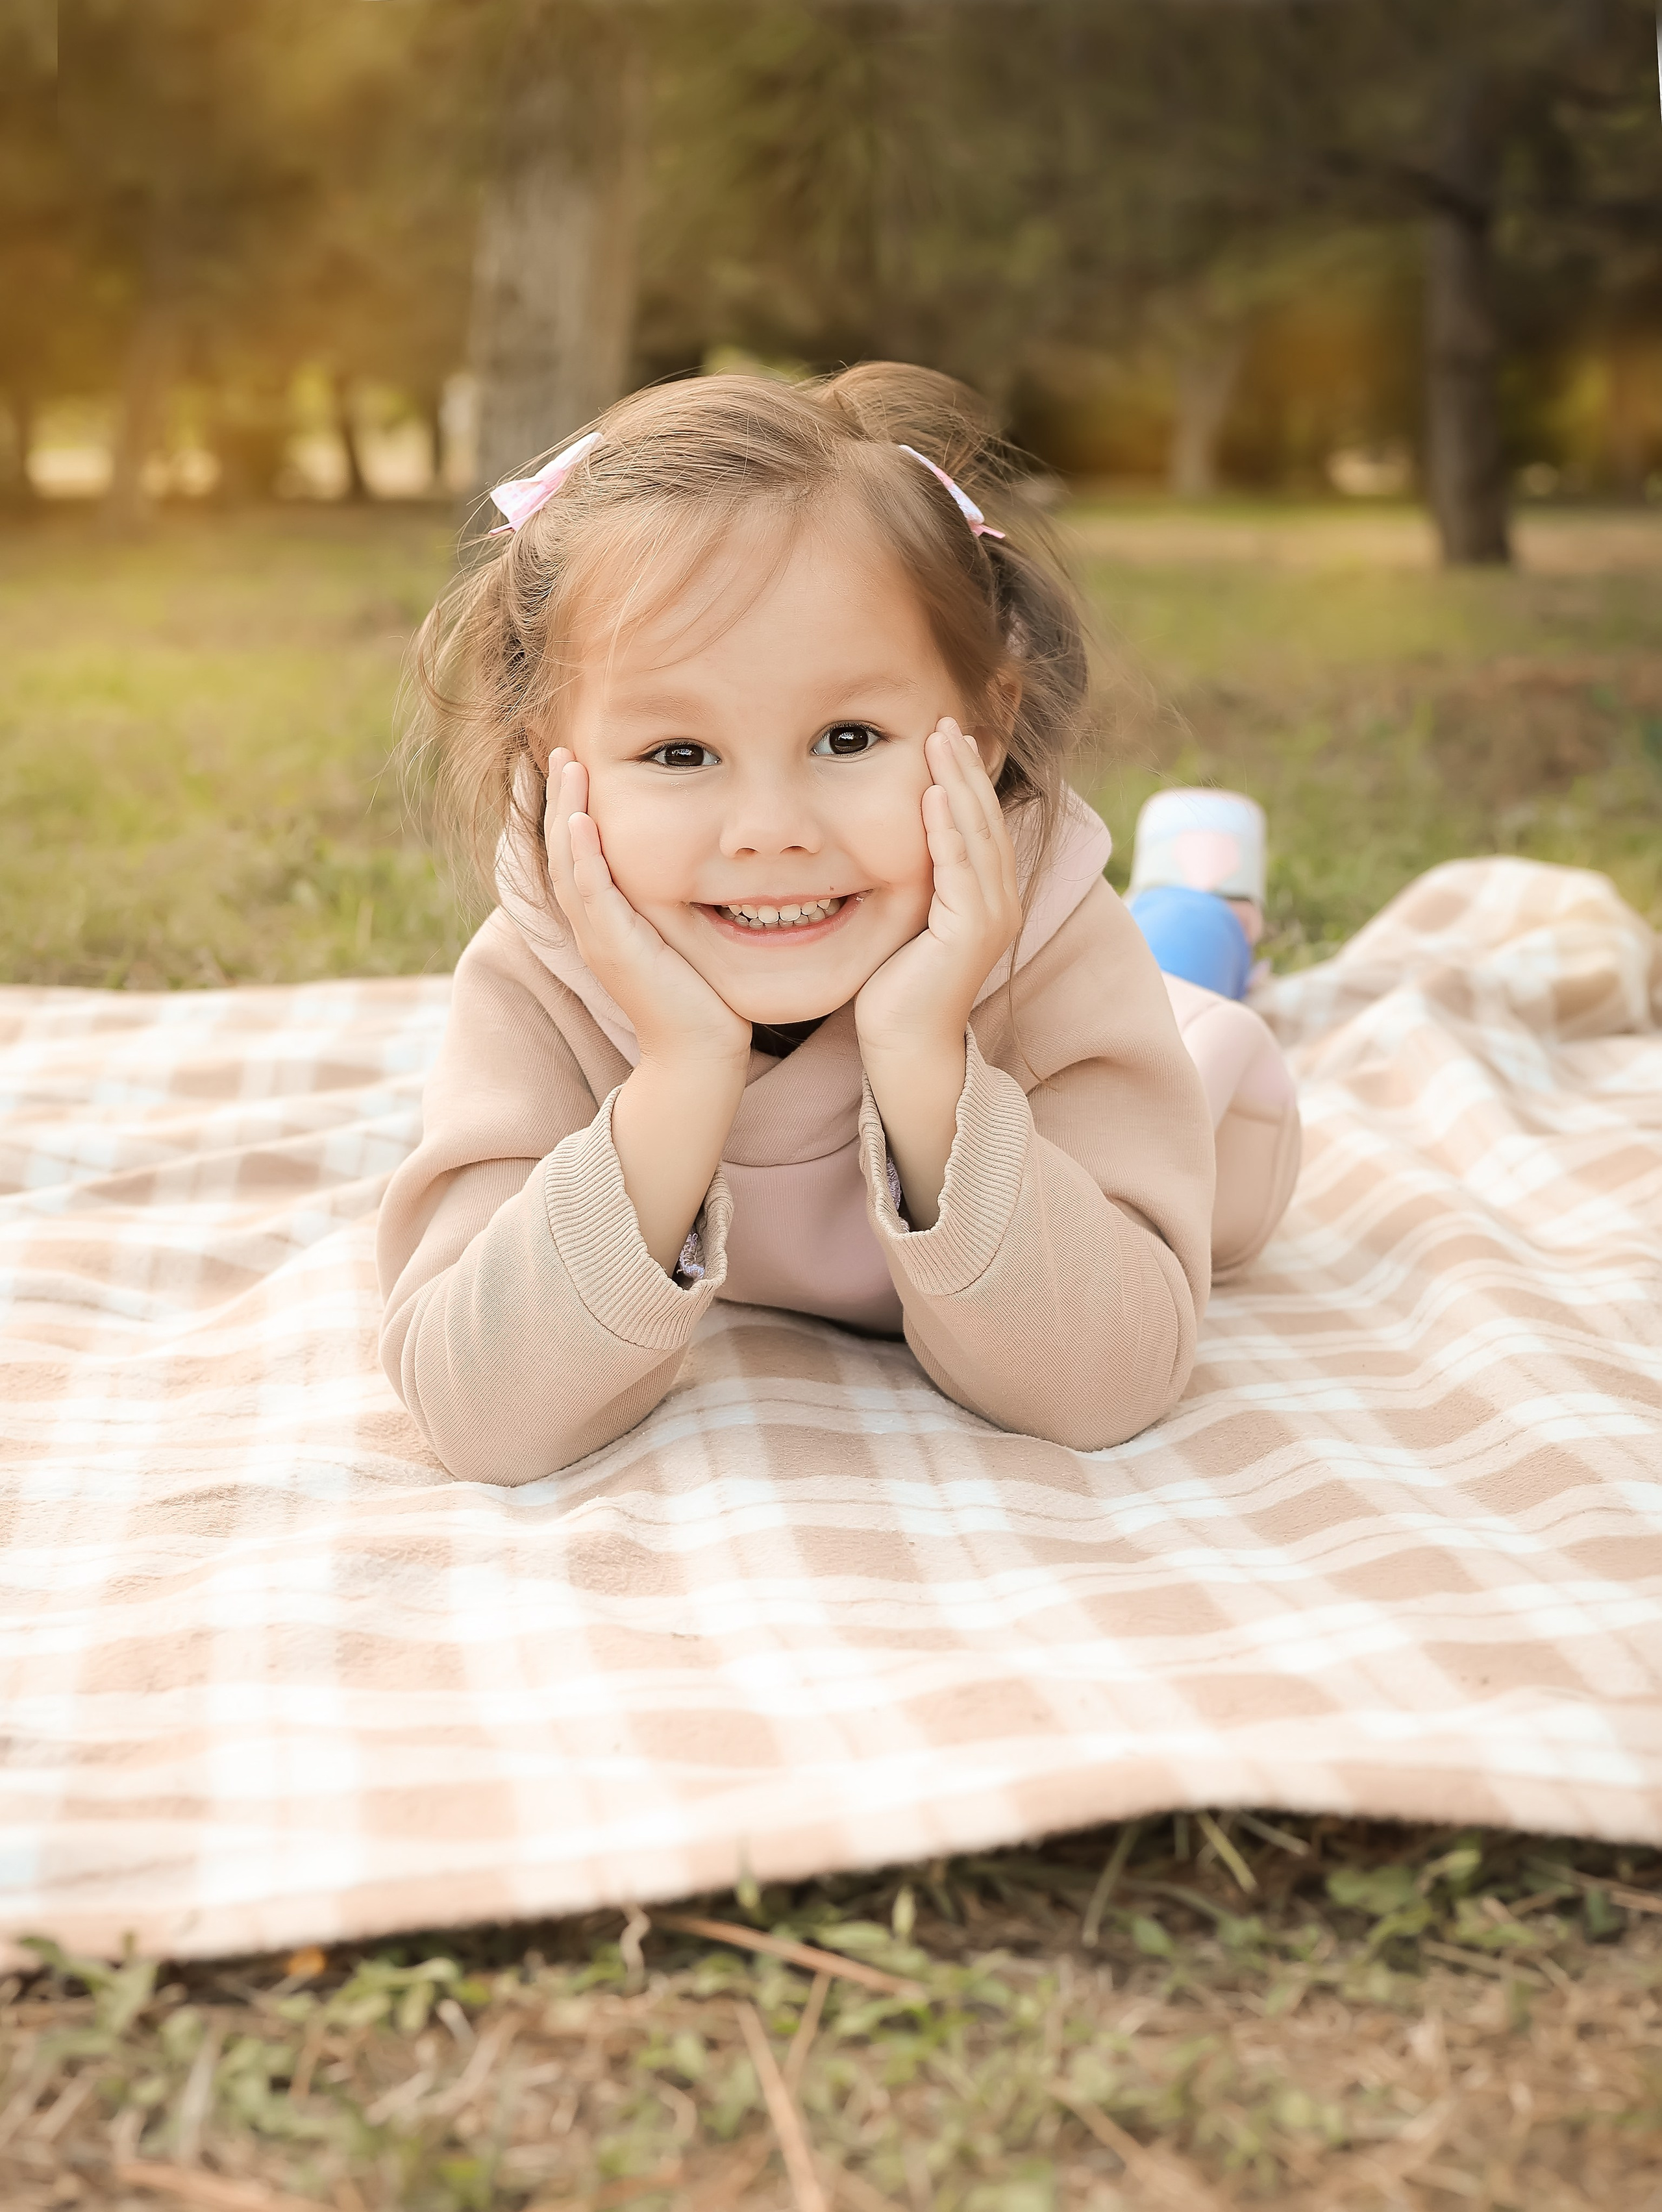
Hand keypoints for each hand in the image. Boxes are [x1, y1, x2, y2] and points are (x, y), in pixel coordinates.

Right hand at [544, 750, 750, 1071]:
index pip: (576, 856)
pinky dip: (583, 855)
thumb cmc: (700, 998)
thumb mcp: (679, 937)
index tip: (574, 768)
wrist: (700, 1053)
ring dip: (566, 813)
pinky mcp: (618, 950)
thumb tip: (696, 864)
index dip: (570, 811)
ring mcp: (601, 939)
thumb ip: (671, 902)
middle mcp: (594, 928)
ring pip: (569, 864)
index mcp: (604, 923)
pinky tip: (582, 821)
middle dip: (560, 799)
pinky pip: (592, 893)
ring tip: (567, 768)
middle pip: (562, 851)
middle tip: (561, 753)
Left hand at [854, 720, 1022, 1060]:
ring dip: (957, 784)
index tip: (949, 738)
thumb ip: (919, 881)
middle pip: (986, 819)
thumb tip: (895, 840)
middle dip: (966, 768)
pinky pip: (958, 869)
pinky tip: (932, 795)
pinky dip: (946, 830)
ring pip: (976, 834)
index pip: (982, 824)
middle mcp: (1001, 903)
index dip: (968, 779)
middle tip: (946, 722)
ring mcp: (990, 917)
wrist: (905, 1044)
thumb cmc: (898, 988)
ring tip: (941, 740)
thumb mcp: (911, 920)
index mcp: (990, 898)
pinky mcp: (970, 933)